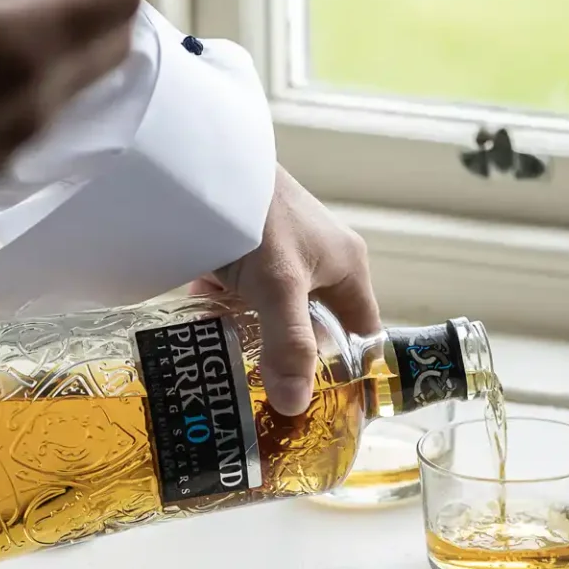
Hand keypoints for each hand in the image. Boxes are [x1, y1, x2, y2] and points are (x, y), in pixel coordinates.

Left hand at [201, 167, 379, 415]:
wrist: (210, 162)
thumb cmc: (261, 217)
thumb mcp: (279, 288)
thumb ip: (289, 346)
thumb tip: (296, 405)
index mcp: (348, 265)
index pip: (363, 331)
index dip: (350, 367)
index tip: (328, 403)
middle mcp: (322, 258)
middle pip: (315, 324)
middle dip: (291, 354)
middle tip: (271, 393)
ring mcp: (283, 251)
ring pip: (275, 309)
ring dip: (253, 331)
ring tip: (232, 365)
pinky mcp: (248, 245)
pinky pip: (243, 290)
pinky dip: (226, 306)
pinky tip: (205, 324)